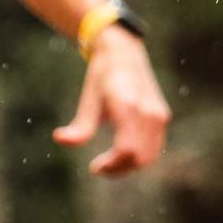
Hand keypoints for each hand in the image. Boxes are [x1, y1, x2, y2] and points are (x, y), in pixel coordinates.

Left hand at [54, 27, 169, 175]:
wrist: (124, 53)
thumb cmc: (102, 77)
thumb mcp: (88, 99)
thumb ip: (79, 125)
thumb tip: (59, 139)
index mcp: (127, 106)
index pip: (126, 150)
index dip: (111, 165)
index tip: (93, 167)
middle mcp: (148, 112)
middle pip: (138, 158)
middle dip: (118, 169)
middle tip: (99, 167)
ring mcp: (158, 115)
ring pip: (148, 157)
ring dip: (128, 166)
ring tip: (108, 162)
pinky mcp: (162, 117)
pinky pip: (154, 149)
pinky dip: (138, 158)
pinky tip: (120, 153)